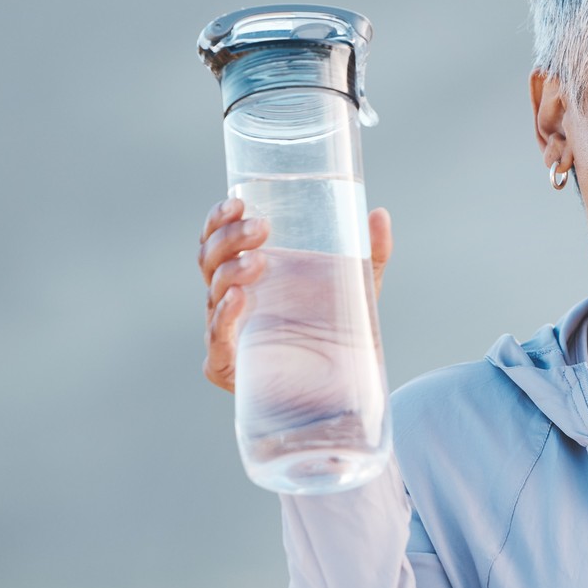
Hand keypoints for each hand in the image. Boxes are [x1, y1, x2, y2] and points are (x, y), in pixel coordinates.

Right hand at [197, 198, 393, 392]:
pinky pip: (216, 338)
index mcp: (248, 271)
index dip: (218, 218)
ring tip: (260, 260)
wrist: (347, 386)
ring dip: (231, 270)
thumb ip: (372, 250)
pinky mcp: (227, 365)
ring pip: (212, 292)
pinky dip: (223, 317)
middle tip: (261, 228)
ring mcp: (227, 330)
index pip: (217, 238)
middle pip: (209, 259)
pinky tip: (238, 298)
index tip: (237, 202)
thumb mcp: (360, 284)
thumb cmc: (343, 329)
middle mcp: (230, 298)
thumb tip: (379, 213)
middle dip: (229, 238)